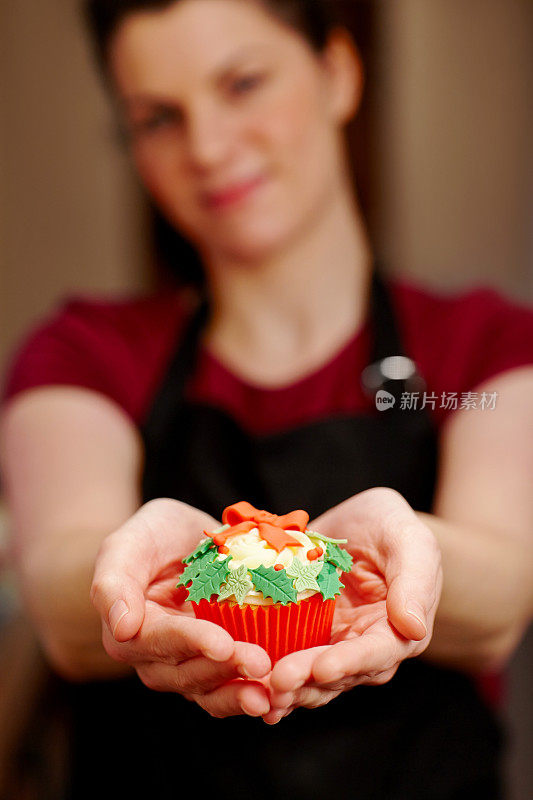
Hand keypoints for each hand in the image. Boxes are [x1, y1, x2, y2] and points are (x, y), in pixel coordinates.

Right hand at [91, 498, 270, 717]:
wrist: (184, 539)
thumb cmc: (152, 535)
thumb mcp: (130, 542)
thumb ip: (115, 581)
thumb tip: (122, 629)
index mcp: (129, 631)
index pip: (160, 641)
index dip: (192, 642)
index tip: (223, 644)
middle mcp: (155, 657)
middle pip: (187, 673)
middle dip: (224, 670)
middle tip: (260, 664)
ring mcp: (187, 665)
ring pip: (209, 690)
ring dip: (239, 694)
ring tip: (271, 696)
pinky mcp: (216, 665)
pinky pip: (230, 686)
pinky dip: (253, 691)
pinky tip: (279, 693)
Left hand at [263, 487, 441, 723]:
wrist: (362, 521)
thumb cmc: (391, 525)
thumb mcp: (409, 539)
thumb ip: (414, 581)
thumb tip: (414, 629)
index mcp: (400, 630)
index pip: (378, 653)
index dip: (350, 663)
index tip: (322, 668)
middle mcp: (368, 647)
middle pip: (340, 673)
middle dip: (308, 680)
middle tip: (277, 683)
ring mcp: (335, 644)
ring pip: (312, 677)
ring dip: (288, 688)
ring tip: (259, 693)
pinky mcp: (306, 636)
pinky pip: (289, 658)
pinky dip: (270, 673)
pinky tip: (247, 684)